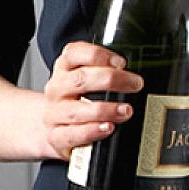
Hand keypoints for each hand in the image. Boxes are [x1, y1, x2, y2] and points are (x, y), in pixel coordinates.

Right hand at [42, 40, 143, 159]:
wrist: (52, 128)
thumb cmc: (75, 99)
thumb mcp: (86, 79)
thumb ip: (106, 71)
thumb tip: (136, 74)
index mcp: (64, 68)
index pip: (75, 53)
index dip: (100, 56)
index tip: (121, 62)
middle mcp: (57, 88)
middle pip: (81, 79)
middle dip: (112, 80)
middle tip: (135, 84)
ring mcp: (54, 113)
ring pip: (77, 110)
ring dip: (106, 109)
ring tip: (126, 111)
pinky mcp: (56, 136)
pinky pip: (72, 134)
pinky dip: (92, 131)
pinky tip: (107, 128)